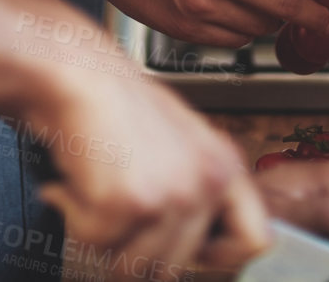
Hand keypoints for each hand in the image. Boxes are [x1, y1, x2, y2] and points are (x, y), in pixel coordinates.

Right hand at [33, 60, 268, 276]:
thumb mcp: (177, 138)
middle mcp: (208, 182)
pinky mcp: (131, 202)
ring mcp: (173, 195)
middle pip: (173, 268)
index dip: (217, 255)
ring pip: (130, 266)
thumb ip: (195, 185)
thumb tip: (195, 243)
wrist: (74, 67)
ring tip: (93, 187)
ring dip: (100, 233)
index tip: (188, 250)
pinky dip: (73, 214)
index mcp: (224, 165)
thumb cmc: (113, 96)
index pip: (255, 240)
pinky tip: (74, 180)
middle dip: (134, 249)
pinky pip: (93, 241)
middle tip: (114, 209)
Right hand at [88, 0, 328, 44]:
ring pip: (260, 27)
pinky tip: (235, 16)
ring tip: (275, 12)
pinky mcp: (186, 29)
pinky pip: (232, 40)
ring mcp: (201, 4)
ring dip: (273, 22)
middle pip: (286, 4)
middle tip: (328, 19)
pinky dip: (242, 31)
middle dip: (314, 15)